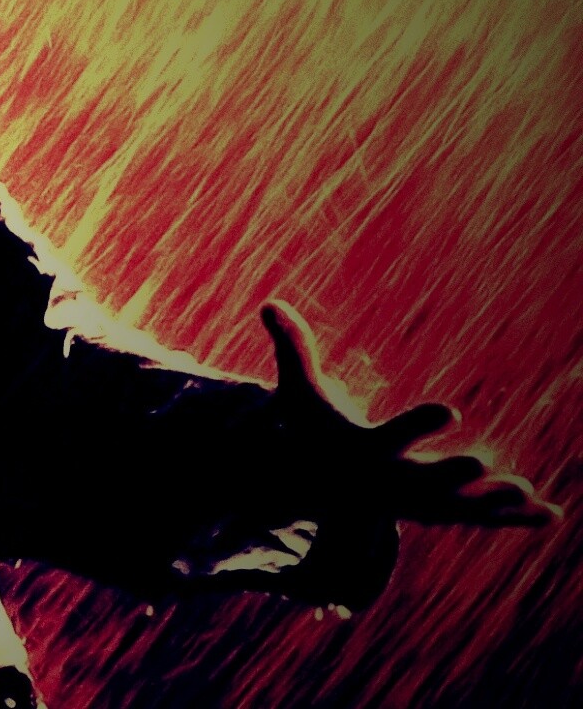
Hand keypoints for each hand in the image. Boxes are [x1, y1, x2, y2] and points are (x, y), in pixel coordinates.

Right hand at [261, 300, 558, 527]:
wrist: (318, 489)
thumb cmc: (313, 431)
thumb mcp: (300, 392)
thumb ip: (293, 350)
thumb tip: (269, 302)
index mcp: (363, 451)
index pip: (391, 436)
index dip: (421, 424)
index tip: (455, 410)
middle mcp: (390, 482)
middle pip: (425, 481)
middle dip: (454, 476)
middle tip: (483, 465)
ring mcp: (415, 502)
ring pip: (458, 506)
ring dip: (492, 502)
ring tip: (527, 492)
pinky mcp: (436, 510)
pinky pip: (477, 516)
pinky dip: (511, 517)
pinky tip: (550, 513)